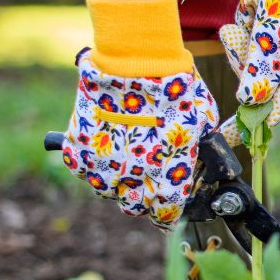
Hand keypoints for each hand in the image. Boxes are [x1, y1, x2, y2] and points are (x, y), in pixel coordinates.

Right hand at [59, 49, 220, 226]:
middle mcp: (132, 181)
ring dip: (117, 181)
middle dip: (142, 198)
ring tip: (125, 157)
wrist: (135, 63)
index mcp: (167, 179)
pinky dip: (93, 162)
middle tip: (147, 180)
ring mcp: (101, 168)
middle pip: (134, 208)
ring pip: (107, 191)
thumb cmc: (175, 90)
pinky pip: (84, 169)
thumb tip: (200, 153)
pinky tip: (105, 144)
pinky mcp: (78, 151)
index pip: (165, 215)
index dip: (168, 214)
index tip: (169, 208)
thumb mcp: (201, 123)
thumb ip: (196, 147)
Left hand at [218, 0, 279, 137]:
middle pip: (255, 78)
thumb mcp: (276, 31)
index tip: (224, 137)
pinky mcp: (272, 25)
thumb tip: (248, 100)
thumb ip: (262, 66)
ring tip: (250, 3)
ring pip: (248, 53)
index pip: (276, 107)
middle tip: (235, 33)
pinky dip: (246, 15)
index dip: (251, 122)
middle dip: (240, 56)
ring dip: (243, 29)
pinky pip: (249, 32)